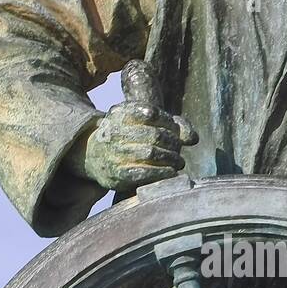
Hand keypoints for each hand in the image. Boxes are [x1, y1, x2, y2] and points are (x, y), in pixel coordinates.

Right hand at [74, 61, 196, 191]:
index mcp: (120, 113)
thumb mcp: (141, 122)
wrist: (93, 156)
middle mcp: (114, 132)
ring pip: (150, 153)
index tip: (175, 131)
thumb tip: (193, 138)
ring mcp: (114, 153)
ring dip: (171, 158)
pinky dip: (161, 173)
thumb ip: (171, 125)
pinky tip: (171, 172)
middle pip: (154, 135)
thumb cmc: (126, 137)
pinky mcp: (117, 174)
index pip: (151, 113)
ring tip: (179, 162)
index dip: (168, 123)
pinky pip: (143, 173)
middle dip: (172, 143)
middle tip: (178, 150)